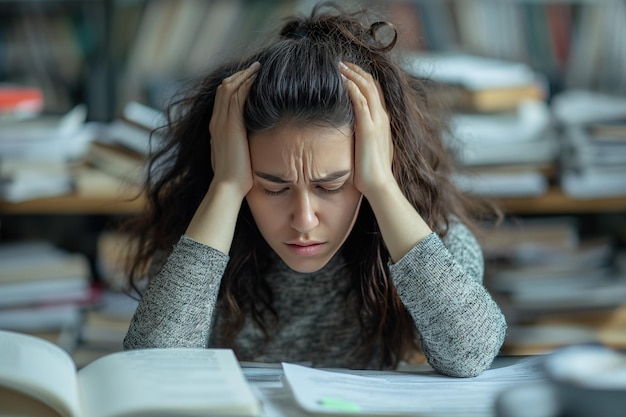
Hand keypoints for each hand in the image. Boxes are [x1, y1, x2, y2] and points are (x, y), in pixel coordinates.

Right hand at [209, 61, 259, 197]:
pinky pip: (238, 96)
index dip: (234, 85)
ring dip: (245, 75)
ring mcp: (223, 121)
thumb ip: (230, 144)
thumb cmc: (233, 176)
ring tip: (258, 68)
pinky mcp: (232, 124)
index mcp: (216, 127)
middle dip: (240, 75)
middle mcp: (217, 121)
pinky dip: (247, 85)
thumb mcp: (230, 155)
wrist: (228, 185)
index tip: (248, 78)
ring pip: (230, 88)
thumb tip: (234, 142)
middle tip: (255, 67)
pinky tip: (258, 78)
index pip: (222, 98)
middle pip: (224, 88)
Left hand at [340, 62, 394, 197]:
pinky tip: (340, 80)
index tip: (349, 71)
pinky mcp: (368, 128)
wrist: (379, 184)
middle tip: (341, 62)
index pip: (375, 91)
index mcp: (383, 120)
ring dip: (352, 74)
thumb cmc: (372, 171)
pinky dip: (351, 87)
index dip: (363, 77)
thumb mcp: (369, 148)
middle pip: (371, 83)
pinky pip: (360, 100)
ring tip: (338, 65)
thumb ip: (363, 136)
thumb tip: (352, 133)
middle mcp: (383, 116)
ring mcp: (377, 121)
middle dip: (356, 70)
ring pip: (366, 87)